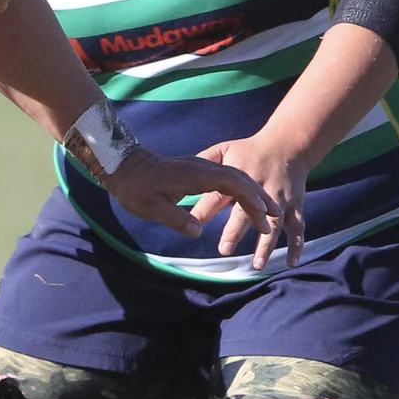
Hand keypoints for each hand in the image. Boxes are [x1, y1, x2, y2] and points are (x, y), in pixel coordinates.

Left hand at [108, 148, 281, 260]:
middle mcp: (202, 168)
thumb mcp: (151, 207)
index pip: (230, 183)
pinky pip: (227, 179)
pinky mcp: (199, 171)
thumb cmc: (136, 188)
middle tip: (273, 218)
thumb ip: (175, 218)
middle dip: (258, 198)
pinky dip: (243, 191)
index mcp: (194, 175)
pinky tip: (250, 202)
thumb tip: (197, 231)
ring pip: (236, 178)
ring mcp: (202, 168)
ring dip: (254, 194)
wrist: (124, 166)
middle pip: (239, 180)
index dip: (248, 199)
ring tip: (271, 212)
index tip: (263, 214)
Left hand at [184, 135, 309, 268]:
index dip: (205, 208)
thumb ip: (203, 164)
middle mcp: (261, 185)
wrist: (287, 144)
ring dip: (266, 243)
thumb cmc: (248, 151)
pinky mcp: (294, 205)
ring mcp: (280, 197)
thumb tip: (183, 181)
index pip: (218, 193)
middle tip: (224, 249)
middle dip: (236, 229)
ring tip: (256, 264)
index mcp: (238, 173)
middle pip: (247, 209)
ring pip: (275, 221)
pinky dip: (296, 245)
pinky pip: (298, 226)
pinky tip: (290, 263)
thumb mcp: (223, 149)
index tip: (193, 224)